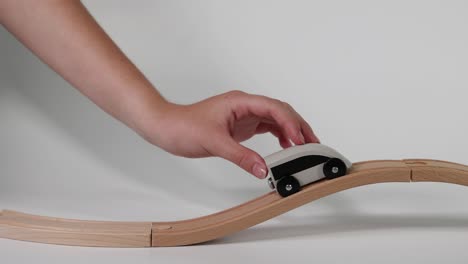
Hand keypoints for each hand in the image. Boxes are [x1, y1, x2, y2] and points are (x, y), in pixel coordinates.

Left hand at [143, 90, 319, 178]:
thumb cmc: (184, 126)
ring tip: (304, 146)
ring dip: (291, 131)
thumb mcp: (214, 142)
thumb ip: (241, 156)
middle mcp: (245, 105)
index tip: (299, 140)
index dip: (290, 123)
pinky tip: (285, 145)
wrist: (167, 128)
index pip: (273, 108)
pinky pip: (266, 127)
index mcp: (240, 101)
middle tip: (311, 143)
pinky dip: (279, 135)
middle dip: (298, 126)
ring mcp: (244, 115)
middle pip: (280, 111)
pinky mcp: (241, 126)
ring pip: (275, 119)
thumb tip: (263, 169)